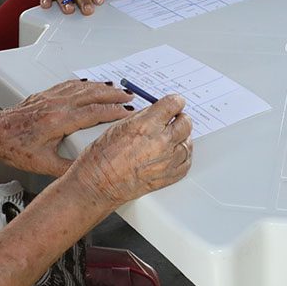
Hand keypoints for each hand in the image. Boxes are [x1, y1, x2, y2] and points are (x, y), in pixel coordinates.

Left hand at [0, 79, 134, 175]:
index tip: (128, 113)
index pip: (95, 113)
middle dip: (114, 96)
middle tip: (130, 97)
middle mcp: (57, 105)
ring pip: (82, 88)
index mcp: (60, 121)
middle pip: (93, 95)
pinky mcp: (44, 95)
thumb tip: (88, 172)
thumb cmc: (14, 147)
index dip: (115, 112)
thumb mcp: (43, 164)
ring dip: (101, 87)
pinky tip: (89, 84)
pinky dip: (84, 84)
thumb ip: (68, 168)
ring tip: (116, 89)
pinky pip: (69, 85)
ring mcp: (51, 98)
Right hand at [68, 95, 192, 207]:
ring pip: (188, 143)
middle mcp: (160, 142)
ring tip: (172, 137)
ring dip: (181, 138)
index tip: (175, 103)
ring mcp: (167, 161)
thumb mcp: (120, 125)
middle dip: (179, 118)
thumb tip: (158, 111)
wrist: (98, 183)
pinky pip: (186, 162)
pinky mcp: (169, 177)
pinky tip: (175, 152)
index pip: (174, 104)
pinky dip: (183, 156)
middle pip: (185, 123)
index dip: (175, 102)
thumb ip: (144, 116)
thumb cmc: (102, 157)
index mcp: (147, 125)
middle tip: (174, 119)